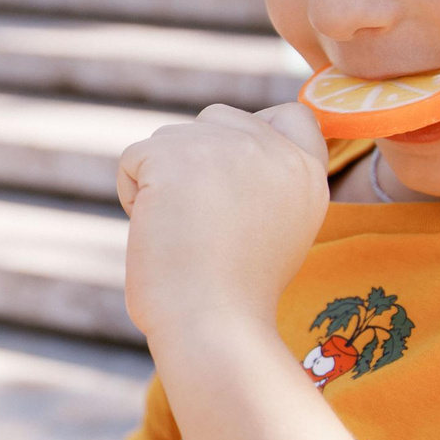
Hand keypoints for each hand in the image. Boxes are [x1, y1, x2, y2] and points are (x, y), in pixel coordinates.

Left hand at [115, 102, 331, 343]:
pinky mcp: (174, 154)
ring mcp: (225, 145)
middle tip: (201, 224)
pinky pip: (134, 159)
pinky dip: (132, 195)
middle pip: (217, 120)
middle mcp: (274, 149)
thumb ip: (263, 181)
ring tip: (183, 235)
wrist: (215, 324)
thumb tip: (219, 154)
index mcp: (307, 172)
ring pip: (171, 139)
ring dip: (161, 183)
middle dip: (195, 160)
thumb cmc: (236, 294)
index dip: (250, 135)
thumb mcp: (278, 227)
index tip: (233, 178)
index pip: (291, 115)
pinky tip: (156, 231)